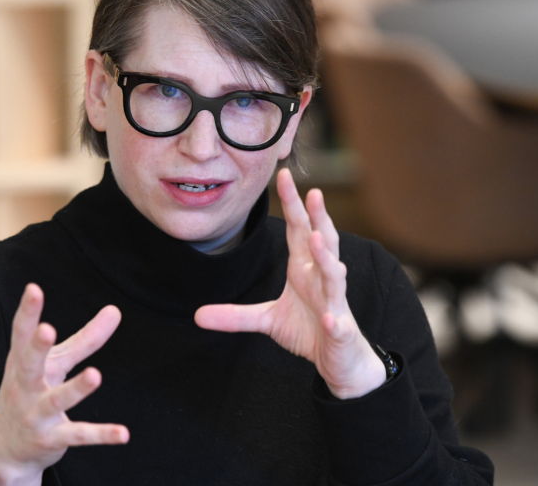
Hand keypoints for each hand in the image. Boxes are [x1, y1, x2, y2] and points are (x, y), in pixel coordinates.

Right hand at [0, 284, 128, 485]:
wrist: (3, 451)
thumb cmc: (30, 393)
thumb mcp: (53, 364)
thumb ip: (85, 338)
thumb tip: (116, 310)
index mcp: (21, 363)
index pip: (21, 334)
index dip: (27, 312)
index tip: (33, 288)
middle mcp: (25, 387)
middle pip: (30, 364)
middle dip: (37, 347)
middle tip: (47, 329)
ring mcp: (36, 414)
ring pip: (57, 400)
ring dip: (76, 389)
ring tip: (96, 375)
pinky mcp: (52, 439)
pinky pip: (79, 435)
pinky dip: (101, 434)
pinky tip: (124, 433)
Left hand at [195, 169, 386, 398]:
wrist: (339, 360)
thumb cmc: (308, 329)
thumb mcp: (267, 319)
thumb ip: (235, 315)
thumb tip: (197, 315)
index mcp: (305, 270)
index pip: (299, 231)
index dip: (293, 205)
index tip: (283, 176)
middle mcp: (322, 279)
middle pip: (321, 242)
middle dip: (317, 217)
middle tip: (312, 192)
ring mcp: (334, 303)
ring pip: (334, 276)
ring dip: (326, 259)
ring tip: (316, 240)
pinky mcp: (340, 331)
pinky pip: (338, 324)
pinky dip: (335, 320)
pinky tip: (330, 318)